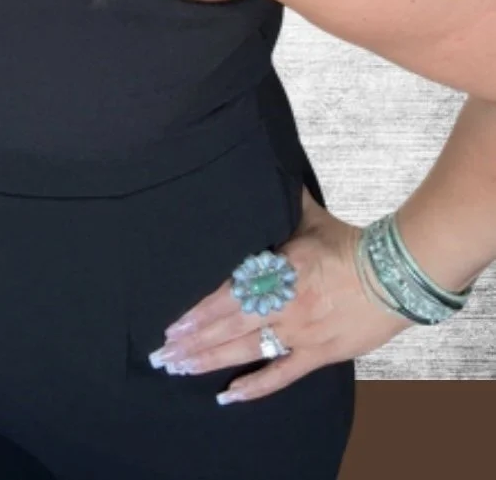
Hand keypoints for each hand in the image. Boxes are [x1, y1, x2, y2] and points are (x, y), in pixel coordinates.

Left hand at [149, 184, 414, 402]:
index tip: (170, 322)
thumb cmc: (348, 242)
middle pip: (228, 325)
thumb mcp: (305, 215)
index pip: (228, 294)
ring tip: (179, 368)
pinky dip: (255, 388)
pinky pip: (282, 375)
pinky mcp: (319, 353)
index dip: (197, 311)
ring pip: (246, 351)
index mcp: (277, 268)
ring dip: (210, 361)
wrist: (397, 273)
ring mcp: (300, 331)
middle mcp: (283, 303)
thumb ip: (276, 199)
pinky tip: (228, 396)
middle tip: (161, 354)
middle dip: (193, 341)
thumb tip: (258, 162)